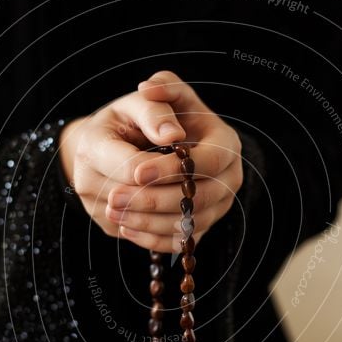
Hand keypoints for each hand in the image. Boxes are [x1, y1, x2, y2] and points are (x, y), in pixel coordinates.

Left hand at [59, 71, 242, 252]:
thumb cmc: (148, 119)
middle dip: (155, 200)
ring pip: (188, 224)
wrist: (146, 144)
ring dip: (148, 222)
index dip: (173, 169)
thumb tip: (156, 105)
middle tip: (115, 197)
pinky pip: (180, 242)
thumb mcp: (150, 101)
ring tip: (113, 211)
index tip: (138, 172)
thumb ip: (155, 98)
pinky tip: (125, 226)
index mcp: (225, 143)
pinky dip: (151, 239)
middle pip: (200, 199)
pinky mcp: (199, 227)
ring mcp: (216, 206)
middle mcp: (229, 177)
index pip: (209, 161)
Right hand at [59, 87, 185, 241]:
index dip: (163, 168)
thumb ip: (156, 112)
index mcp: (92, 145)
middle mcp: (86, 181)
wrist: (107, 144)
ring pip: (142, 224)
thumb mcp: (140, 103)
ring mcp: (97, 209)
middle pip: (136, 199)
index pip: (131, 167)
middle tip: (199, 186)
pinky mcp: (111, 228)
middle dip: (172, 194)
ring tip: (197, 201)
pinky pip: (142, 240)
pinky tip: (187, 219)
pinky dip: (169, 234)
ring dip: (175, 216)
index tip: (190, 161)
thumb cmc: (130, 120)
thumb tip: (174, 135)